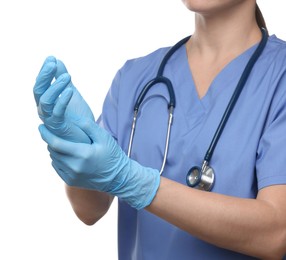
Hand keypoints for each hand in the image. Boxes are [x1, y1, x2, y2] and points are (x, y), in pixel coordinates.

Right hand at [33, 56, 93, 142]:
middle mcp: (44, 110)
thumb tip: (56, 60)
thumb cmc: (78, 118)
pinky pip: (57, 113)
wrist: (87, 138)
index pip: (41, 84)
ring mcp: (50, 119)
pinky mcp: (59, 127)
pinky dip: (62, 100)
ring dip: (55, 86)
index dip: (44, 71)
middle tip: (52, 62)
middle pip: (38, 90)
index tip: (51, 58)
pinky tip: (71, 90)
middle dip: (45, 75)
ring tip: (68, 76)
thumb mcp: (71, 94)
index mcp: (46, 102)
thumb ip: (63, 79)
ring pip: (45, 100)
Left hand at [38, 119, 159, 209]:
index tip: (40, 126)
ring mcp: (71, 176)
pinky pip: (57, 168)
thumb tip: (73, 118)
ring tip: (59, 142)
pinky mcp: (71, 182)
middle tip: (52, 132)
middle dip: (50, 140)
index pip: (56, 143)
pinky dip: (57, 159)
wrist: (118, 178)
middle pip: (53, 151)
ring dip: (54, 150)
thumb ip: (89, 127)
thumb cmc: (112, 156)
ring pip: (54, 159)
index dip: (45, 134)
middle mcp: (74, 167)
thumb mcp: (104, 138)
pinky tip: (65, 154)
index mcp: (82, 155)